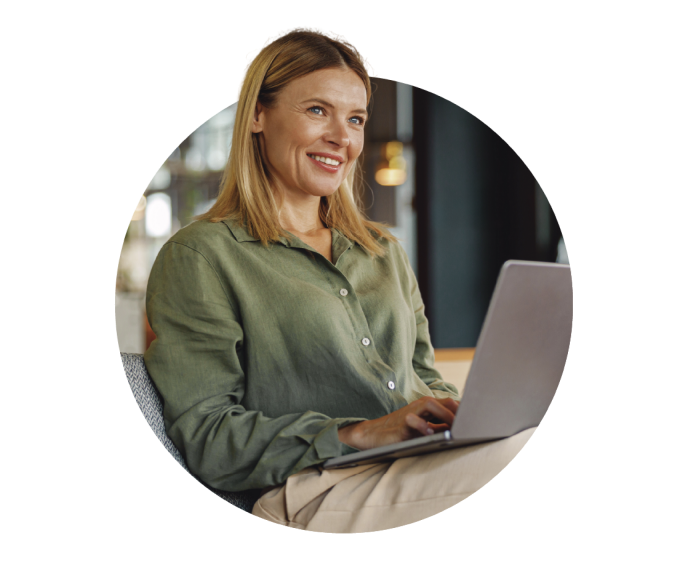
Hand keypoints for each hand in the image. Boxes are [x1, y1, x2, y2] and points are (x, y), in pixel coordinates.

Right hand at [338, 397, 459, 450]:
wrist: (371, 435)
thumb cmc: (398, 432)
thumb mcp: (421, 428)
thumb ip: (438, 427)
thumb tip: (459, 430)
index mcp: (425, 408)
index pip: (448, 403)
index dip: (462, 409)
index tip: (476, 418)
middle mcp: (418, 407)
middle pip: (442, 401)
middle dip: (456, 410)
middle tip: (469, 422)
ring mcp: (408, 414)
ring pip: (429, 405)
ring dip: (444, 415)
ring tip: (455, 425)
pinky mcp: (399, 426)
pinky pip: (412, 421)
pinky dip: (422, 425)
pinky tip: (430, 433)